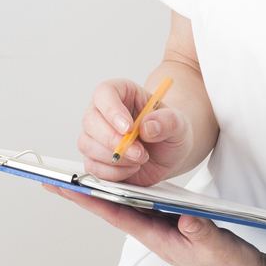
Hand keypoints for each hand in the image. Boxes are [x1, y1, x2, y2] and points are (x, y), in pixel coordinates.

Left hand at [45, 184, 265, 265]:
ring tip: (75, 175)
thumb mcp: (220, 250)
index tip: (63, 186)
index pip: (116, 215)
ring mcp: (162, 229)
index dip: (89, 199)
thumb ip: (204, 234)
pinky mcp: (173, 223)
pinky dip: (127, 192)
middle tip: (53, 178)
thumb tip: (187, 218)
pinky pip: (142, 204)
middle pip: (112, 209)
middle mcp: (154, 233)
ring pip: (125, 206)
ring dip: (102, 191)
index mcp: (158, 238)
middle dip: (84, 193)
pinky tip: (119, 180)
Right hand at [77, 78, 194, 185]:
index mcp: (121, 93)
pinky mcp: (95, 158)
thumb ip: (167, 121)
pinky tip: (132, 168)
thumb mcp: (178, 123)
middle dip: (114, 141)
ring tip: (140, 158)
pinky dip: (113, 173)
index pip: (104, 93)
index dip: (112, 110)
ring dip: (115, 158)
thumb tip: (147, 126)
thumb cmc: (169, 130)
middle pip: (90, 121)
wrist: (169, 152)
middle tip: (139, 152)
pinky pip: (92, 167)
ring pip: (87, 144)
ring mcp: (96, 136)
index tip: (128, 128)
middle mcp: (103, 112)